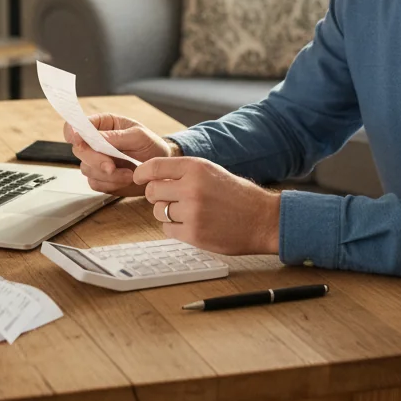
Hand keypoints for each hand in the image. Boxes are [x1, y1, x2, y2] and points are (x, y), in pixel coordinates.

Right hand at [63, 113, 175, 195]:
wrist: (160, 169)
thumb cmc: (151, 146)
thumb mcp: (139, 136)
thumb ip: (117, 136)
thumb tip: (97, 137)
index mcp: (103, 124)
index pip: (77, 124)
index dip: (73, 131)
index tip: (77, 139)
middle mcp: (95, 142)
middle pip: (79, 150)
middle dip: (95, 160)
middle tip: (111, 166)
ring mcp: (96, 161)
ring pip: (86, 169)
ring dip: (107, 174)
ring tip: (129, 173)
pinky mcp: (100, 178)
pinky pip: (95, 183)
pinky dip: (110, 184)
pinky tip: (126, 178)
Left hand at [133, 156, 280, 255]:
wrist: (262, 219)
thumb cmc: (237, 195)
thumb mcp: (211, 172)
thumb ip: (184, 172)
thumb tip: (153, 177)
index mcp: (196, 167)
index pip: (155, 166)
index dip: (142, 173)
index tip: (138, 178)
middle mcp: (191, 187)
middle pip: (152, 191)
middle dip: (157, 196)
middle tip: (170, 198)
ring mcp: (192, 212)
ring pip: (158, 212)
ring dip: (166, 213)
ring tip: (187, 212)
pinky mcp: (194, 233)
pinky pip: (168, 230)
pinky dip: (175, 228)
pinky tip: (193, 224)